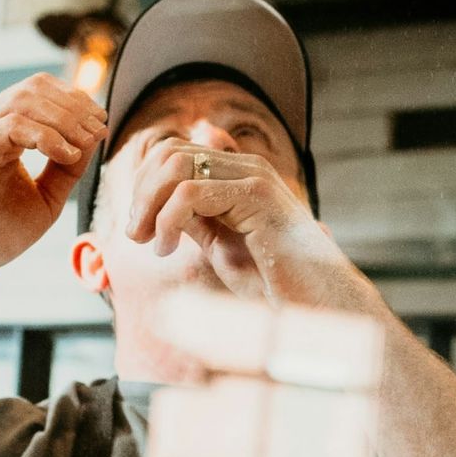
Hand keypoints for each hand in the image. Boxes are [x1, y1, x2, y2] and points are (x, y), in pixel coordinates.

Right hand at [0, 76, 106, 277]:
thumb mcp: (44, 199)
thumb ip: (66, 169)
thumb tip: (93, 138)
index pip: (38, 94)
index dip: (74, 102)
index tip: (101, 124)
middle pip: (33, 89)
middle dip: (73, 105)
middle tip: (98, 128)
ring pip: (23, 101)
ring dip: (64, 118)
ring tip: (86, 141)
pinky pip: (8, 126)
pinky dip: (45, 136)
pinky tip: (67, 154)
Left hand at [124, 134, 376, 312]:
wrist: (318, 305)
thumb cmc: (274, 282)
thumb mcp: (220, 245)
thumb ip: (195, 219)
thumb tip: (158, 206)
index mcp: (238, 174)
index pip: (174, 151)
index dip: (145, 186)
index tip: (141, 229)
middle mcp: (247, 166)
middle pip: (169, 151)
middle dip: (142, 193)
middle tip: (137, 235)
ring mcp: (254, 176)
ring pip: (175, 165)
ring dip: (150, 205)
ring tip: (152, 241)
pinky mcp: (257, 196)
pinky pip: (190, 193)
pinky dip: (167, 220)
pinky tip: (169, 248)